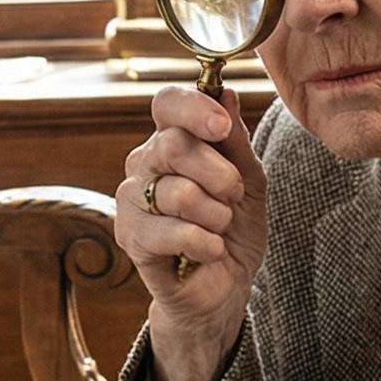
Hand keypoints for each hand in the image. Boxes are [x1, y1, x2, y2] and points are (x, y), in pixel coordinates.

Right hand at [116, 85, 267, 380]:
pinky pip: (175, 232)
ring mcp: (132, 201)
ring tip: (219, 228)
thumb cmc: (234, 228)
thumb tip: (227, 94)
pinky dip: (207, 244)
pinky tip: (209, 251)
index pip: (166, 103)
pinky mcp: (131, 238)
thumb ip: (236, 142)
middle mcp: (144, 164)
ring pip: (179, 192)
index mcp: (171, 141)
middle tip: (234, 196)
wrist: (225, 287)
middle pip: (173, 144)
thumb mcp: (250, 181)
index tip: (221, 127)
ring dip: (217, 216)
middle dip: (220, 174)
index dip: (193, 108)